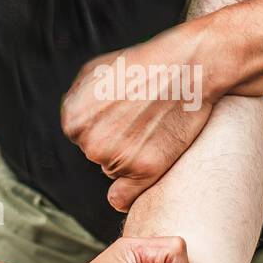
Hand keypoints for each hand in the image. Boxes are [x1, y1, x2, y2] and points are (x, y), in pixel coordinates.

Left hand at [61, 23, 214, 212]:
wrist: (189, 66)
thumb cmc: (147, 65)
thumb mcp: (96, 70)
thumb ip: (77, 99)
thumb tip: (74, 125)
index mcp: (73, 120)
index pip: (82, 135)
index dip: (105, 124)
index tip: (125, 113)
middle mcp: (89, 143)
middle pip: (97, 155)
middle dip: (115, 141)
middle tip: (142, 119)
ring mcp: (115, 159)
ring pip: (114, 170)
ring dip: (129, 158)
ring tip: (153, 128)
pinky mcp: (144, 170)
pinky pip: (123, 198)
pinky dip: (127, 195)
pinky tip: (137, 180)